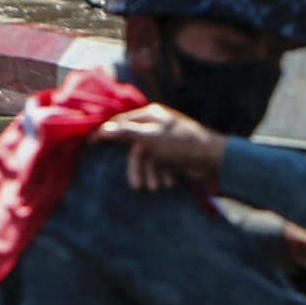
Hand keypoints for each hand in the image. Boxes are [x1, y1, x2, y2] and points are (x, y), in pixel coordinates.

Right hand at [92, 103, 226, 190]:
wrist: (214, 158)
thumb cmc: (181, 143)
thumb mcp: (151, 137)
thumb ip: (126, 132)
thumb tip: (103, 130)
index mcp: (150, 116)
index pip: (122, 123)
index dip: (107, 133)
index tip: (91, 142)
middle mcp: (156, 126)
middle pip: (135, 148)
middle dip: (137, 168)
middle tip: (136, 186)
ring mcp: (164, 140)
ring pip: (148, 159)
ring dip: (151, 174)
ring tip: (156, 188)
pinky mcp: (173, 153)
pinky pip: (159, 165)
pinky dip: (162, 175)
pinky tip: (168, 183)